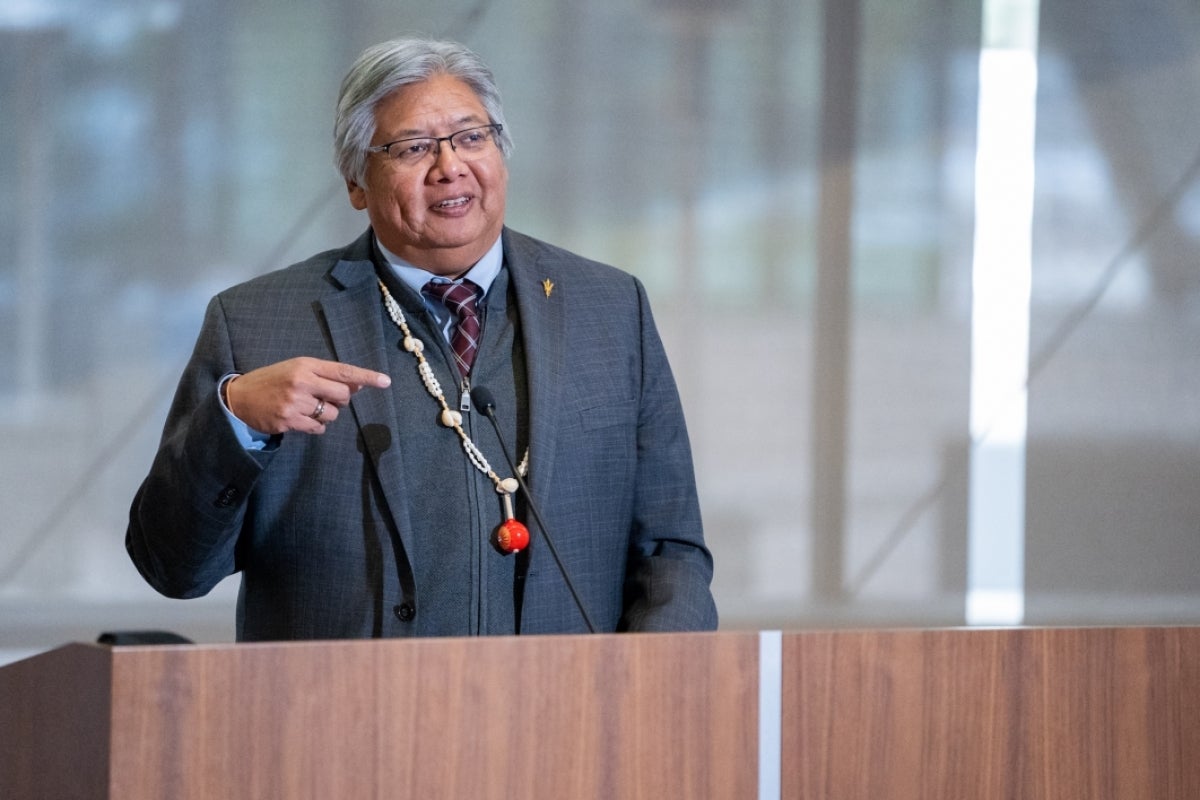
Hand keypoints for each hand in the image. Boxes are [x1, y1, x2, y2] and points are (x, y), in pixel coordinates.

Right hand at [224, 357, 390, 434]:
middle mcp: (301, 381)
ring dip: (326, 414)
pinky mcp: (289, 421)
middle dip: (340, 400)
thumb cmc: (273, 381)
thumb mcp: (297, 369)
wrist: (240, 397)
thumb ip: (325, 375)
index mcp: (305, 365)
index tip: (385, 382)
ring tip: (307, 408)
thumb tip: (357, 386)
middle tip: (324, 397)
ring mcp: (295, 402)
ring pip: (331, 414)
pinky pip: (318, 428)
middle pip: (342, 395)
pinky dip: (316, 426)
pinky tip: (302, 419)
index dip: (366, 377)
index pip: (343, 371)